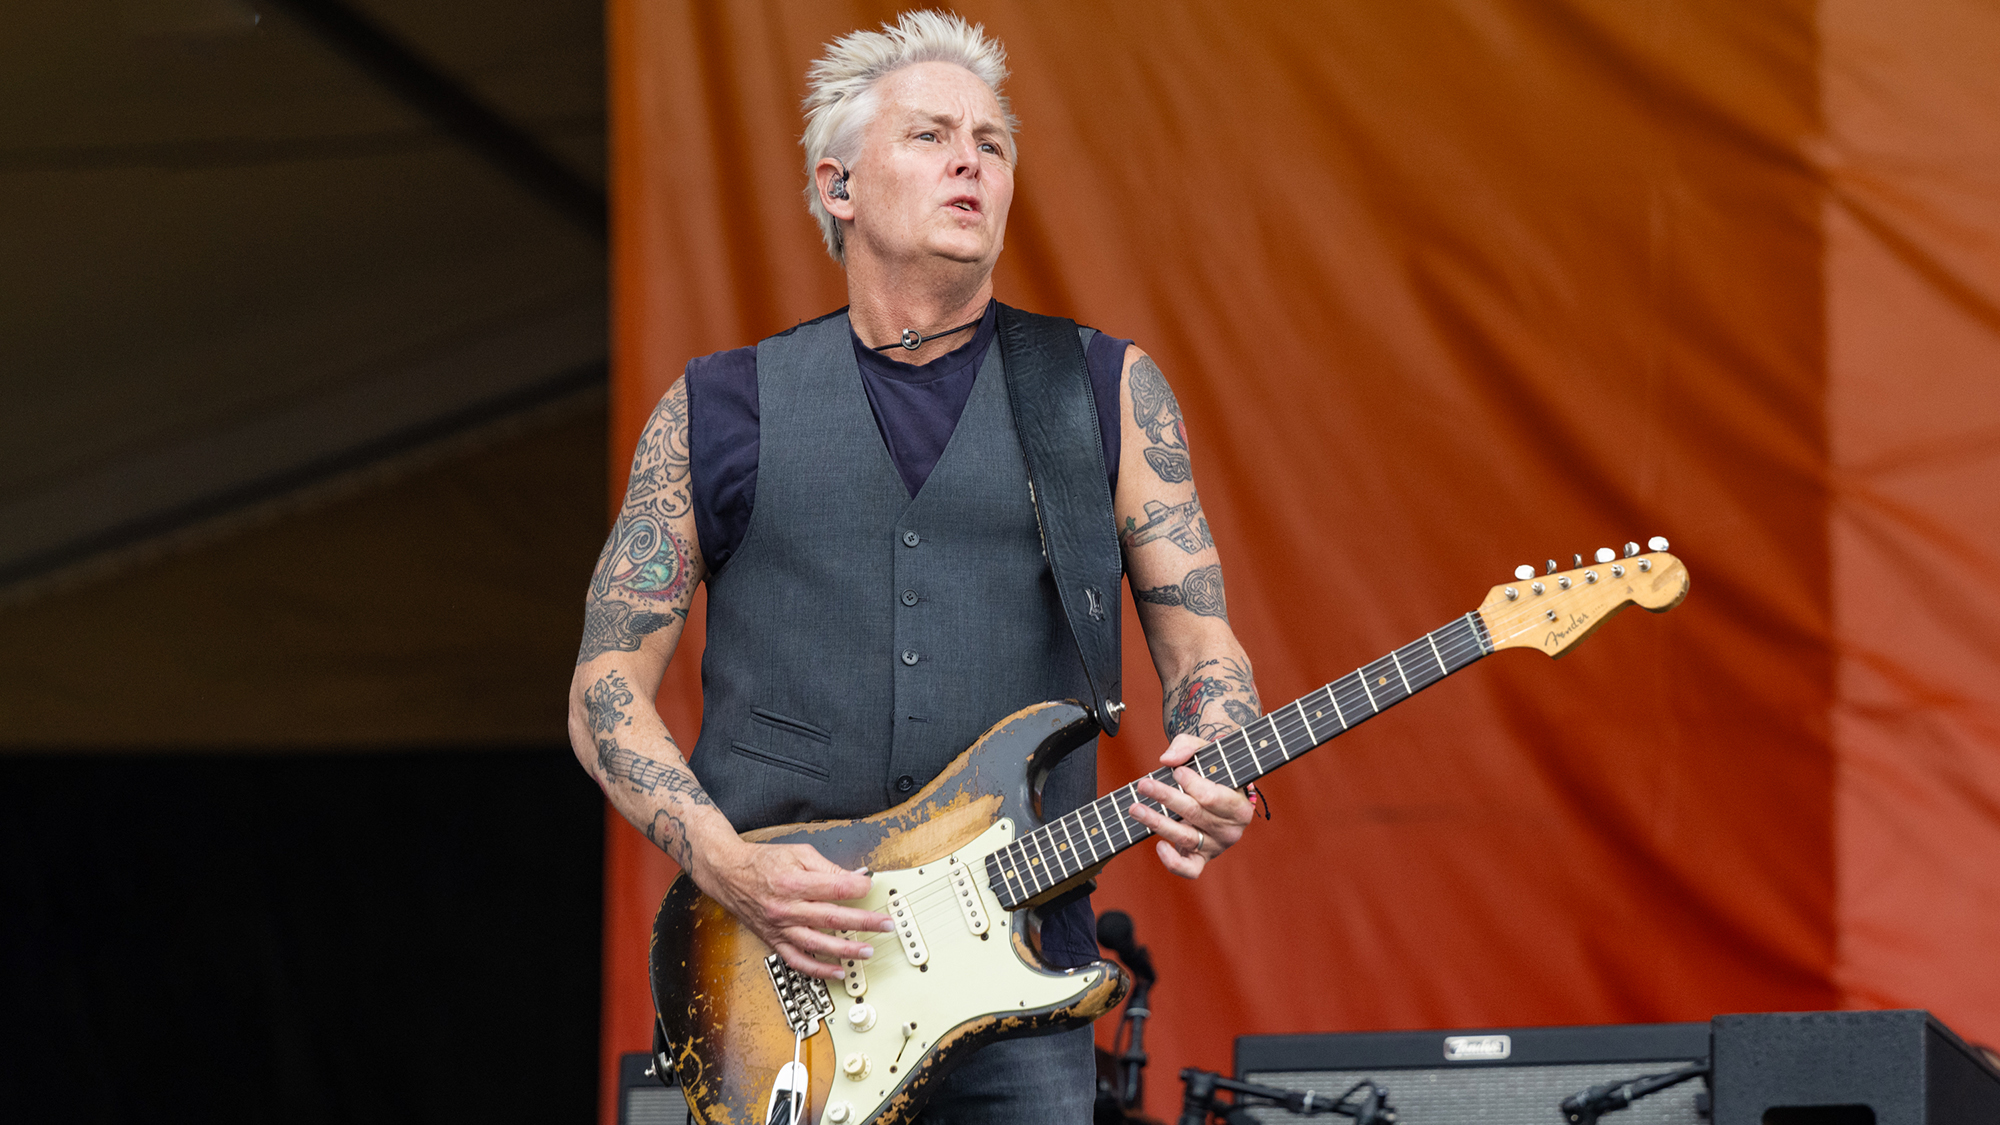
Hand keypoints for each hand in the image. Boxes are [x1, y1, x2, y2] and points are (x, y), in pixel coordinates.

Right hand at [692, 837, 894, 978]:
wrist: (729, 874)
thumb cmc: (763, 862)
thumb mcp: (798, 854)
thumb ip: (828, 868)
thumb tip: (856, 878)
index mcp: (793, 882)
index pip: (834, 888)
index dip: (858, 888)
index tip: (871, 887)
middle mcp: (786, 908)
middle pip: (832, 918)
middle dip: (864, 922)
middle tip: (886, 925)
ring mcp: (780, 927)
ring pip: (818, 943)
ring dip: (846, 950)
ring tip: (868, 950)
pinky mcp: (775, 940)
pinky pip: (798, 960)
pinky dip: (819, 969)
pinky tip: (838, 972)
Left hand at [1131, 732, 1254, 877]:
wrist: (1218, 790)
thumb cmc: (1212, 768)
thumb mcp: (1206, 750)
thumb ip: (1188, 747)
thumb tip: (1167, 759)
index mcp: (1240, 805)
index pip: (1213, 797)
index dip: (1192, 785)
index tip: (1176, 772)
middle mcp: (1231, 830)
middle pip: (1194, 814)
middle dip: (1166, 797)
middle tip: (1144, 784)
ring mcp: (1215, 846)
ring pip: (1185, 837)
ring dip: (1156, 822)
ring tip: (1135, 808)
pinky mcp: (1201, 859)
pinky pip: (1189, 869)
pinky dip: (1173, 861)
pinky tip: (1158, 845)